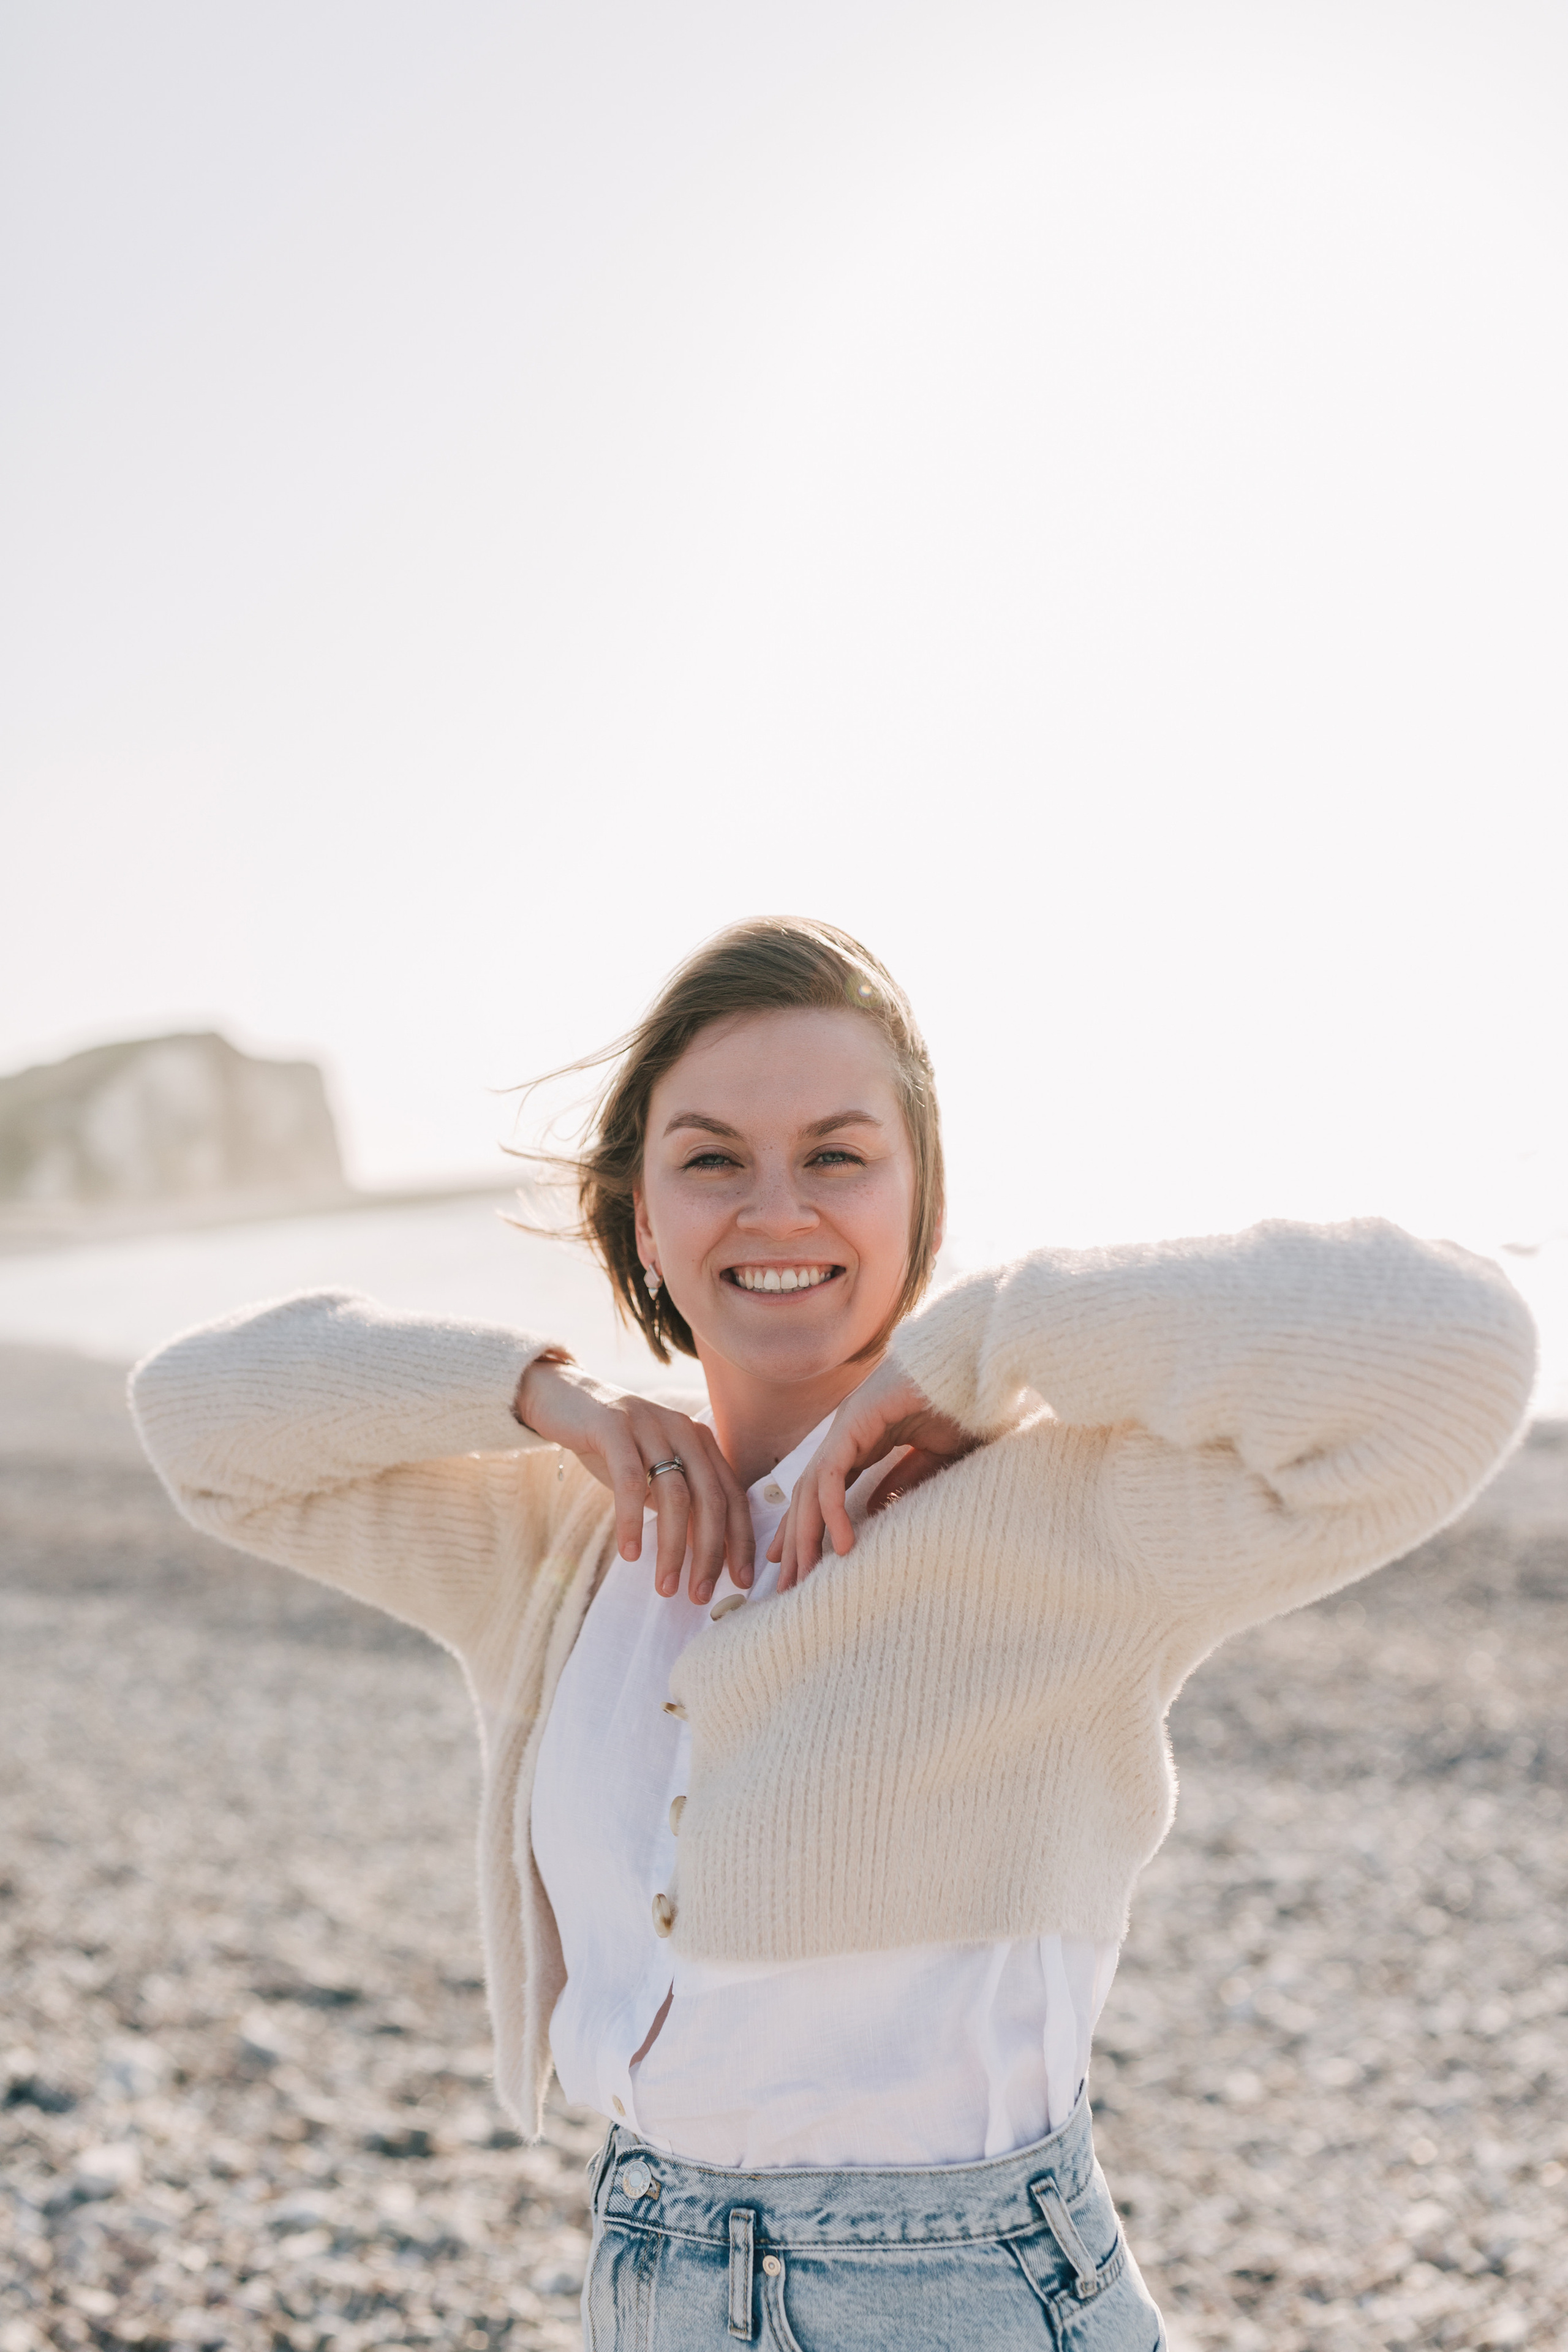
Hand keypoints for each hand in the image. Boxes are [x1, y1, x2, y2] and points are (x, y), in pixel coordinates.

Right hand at [514, 1358, 753, 1603]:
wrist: (564, 1398)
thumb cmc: (613, 1445)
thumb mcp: (653, 1473)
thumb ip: (679, 1504)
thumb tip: (703, 1556)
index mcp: (701, 1442)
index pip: (733, 1496)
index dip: (740, 1541)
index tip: (742, 1580)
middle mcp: (684, 1430)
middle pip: (710, 1500)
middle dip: (709, 1553)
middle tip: (700, 1595)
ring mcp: (650, 1426)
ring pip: (675, 1495)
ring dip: (672, 1547)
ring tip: (665, 1585)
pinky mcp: (614, 1426)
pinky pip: (630, 1481)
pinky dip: (632, 1521)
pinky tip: (630, 1553)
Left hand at [767, 1358, 977, 1590]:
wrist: (970, 1369)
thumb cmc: (956, 1406)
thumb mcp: (929, 1456)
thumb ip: (900, 1480)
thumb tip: (875, 1508)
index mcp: (858, 1441)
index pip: (820, 1492)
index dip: (805, 1528)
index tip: (795, 1565)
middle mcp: (843, 1436)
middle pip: (806, 1496)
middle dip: (795, 1542)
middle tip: (787, 1587)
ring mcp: (844, 1429)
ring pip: (811, 1490)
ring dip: (805, 1535)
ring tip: (804, 1577)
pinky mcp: (853, 1425)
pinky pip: (833, 1476)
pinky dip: (833, 1511)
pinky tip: (842, 1545)